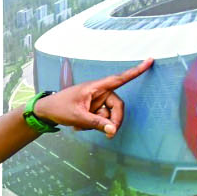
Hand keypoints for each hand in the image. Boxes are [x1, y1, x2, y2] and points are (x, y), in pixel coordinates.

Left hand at [34, 58, 153, 136]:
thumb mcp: (78, 117)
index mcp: (96, 87)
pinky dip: (92, 125)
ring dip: (98, 124)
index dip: (136, 71)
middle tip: (108, 135)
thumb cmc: (59, 107)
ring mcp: (97, 101)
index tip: (150, 60)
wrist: (46, 111)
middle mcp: (99, 92)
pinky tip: (78, 125)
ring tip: (80, 126)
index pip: (119, 78)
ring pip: (109, 115)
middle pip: (117, 106)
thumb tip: (112, 131)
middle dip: (113, 121)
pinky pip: (101, 119)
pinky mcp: (94, 109)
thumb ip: (96, 123)